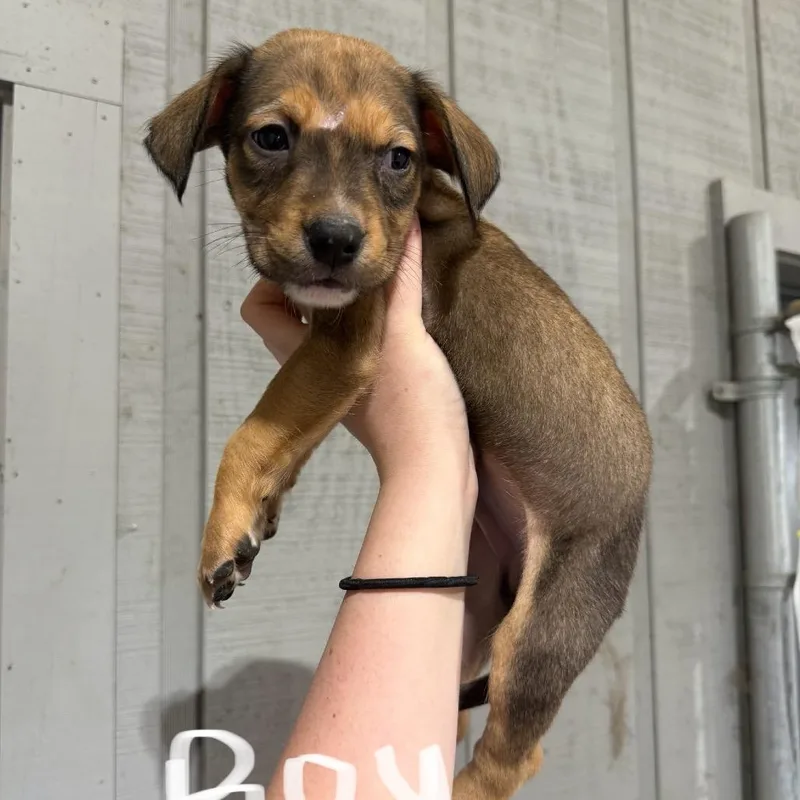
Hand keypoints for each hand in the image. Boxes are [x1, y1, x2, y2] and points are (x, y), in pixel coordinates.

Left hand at [240, 216, 475, 494]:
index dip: (279, 280)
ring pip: (331, 328)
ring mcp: (345, 380)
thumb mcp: (405, 336)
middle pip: (299, 313)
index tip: (319, 263)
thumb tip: (405, 227)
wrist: (436, 471)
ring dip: (353, 302)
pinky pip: (361, 343)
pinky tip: (407, 312)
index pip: (261, 306)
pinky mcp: (374, 390)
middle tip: (355, 263)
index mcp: (307, 352)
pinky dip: (374, 323)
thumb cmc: (411, 409)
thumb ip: (401, 282)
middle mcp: (317, 366)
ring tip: (384, 279)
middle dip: (322, 283)